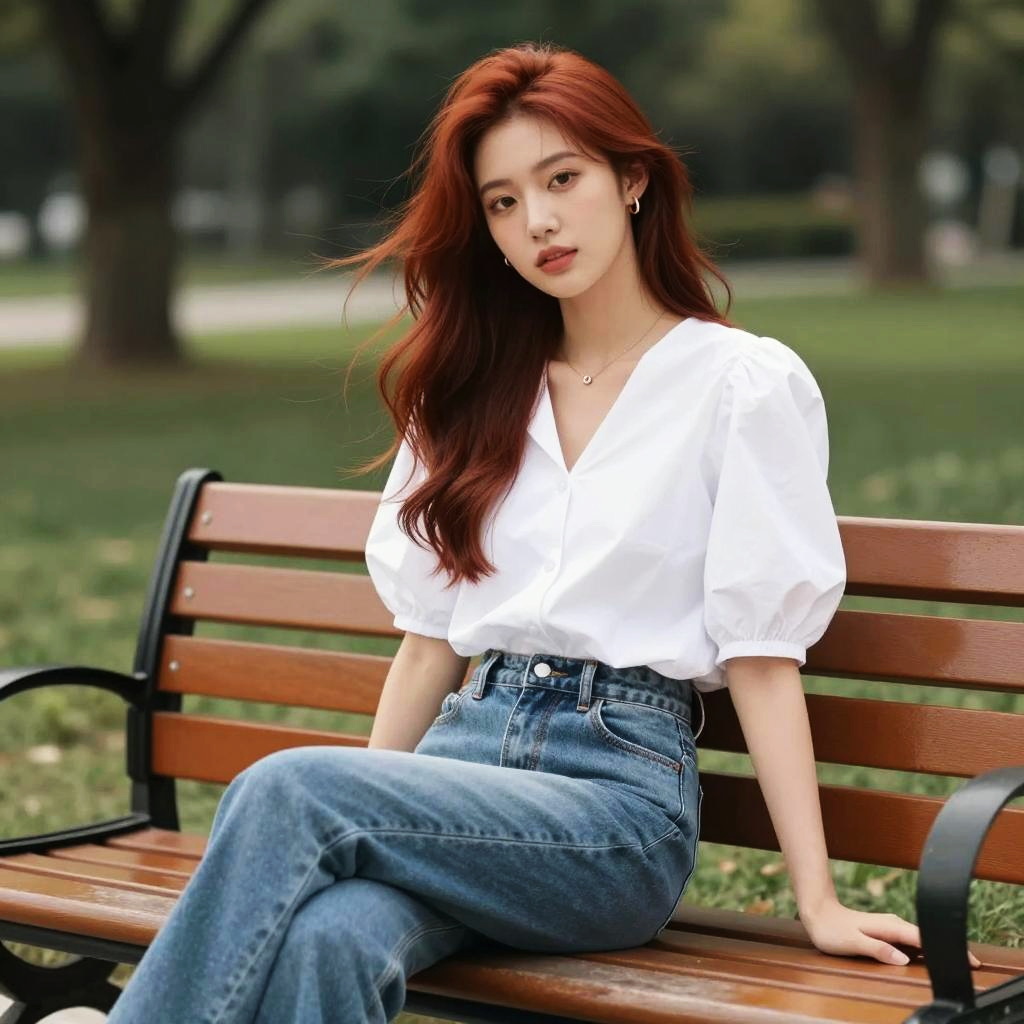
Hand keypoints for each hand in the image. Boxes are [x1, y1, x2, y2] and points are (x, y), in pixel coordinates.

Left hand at [800, 898, 981, 968]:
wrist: (818, 913)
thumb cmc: (832, 930)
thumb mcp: (854, 942)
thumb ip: (878, 950)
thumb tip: (903, 959)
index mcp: (890, 927)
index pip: (925, 938)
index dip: (946, 948)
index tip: (968, 959)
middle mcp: (894, 925)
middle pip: (927, 938)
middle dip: (948, 948)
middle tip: (970, 964)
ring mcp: (890, 928)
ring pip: (920, 939)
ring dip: (937, 948)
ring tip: (955, 961)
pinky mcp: (886, 932)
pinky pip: (911, 941)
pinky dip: (924, 948)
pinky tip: (930, 956)